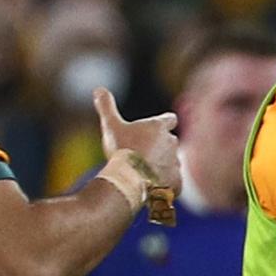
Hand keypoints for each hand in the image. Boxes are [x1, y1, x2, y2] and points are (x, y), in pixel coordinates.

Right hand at [94, 87, 181, 221]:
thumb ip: (106, 106)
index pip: (170, 119)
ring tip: (145, 172)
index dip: (165, 122)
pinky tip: (152, 187)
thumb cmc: (121, 149)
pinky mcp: (177, 182)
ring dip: (163, 165)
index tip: (158, 127)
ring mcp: (176, 163)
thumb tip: (98, 89)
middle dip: (161, 147)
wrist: (131, 179)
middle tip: (143, 154)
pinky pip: (174, 182)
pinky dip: (166, 184)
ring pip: (172, 162)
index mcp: (159, 127)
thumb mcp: (110, 125)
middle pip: (170, 142)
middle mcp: (172, 143)